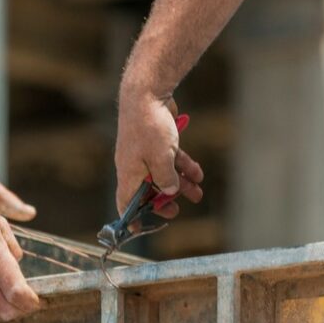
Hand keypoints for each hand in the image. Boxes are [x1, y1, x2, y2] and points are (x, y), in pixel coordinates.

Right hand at [114, 93, 204, 219]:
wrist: (148, 93)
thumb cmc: (149, 126)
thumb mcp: (160, 159)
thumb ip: (165, 180)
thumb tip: (169, 192)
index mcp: (128, 172)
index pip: (125, 201)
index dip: (131, 217)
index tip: (139, 230)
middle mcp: (135, 164)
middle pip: (148, 189)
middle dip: (164, 200)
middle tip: (177, 209)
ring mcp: (147, 151)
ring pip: (164, 173)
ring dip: (180, 184)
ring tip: (198, 193)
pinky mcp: (158, 140)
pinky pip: (171, 158)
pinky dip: (183, 166)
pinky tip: (198, 173)